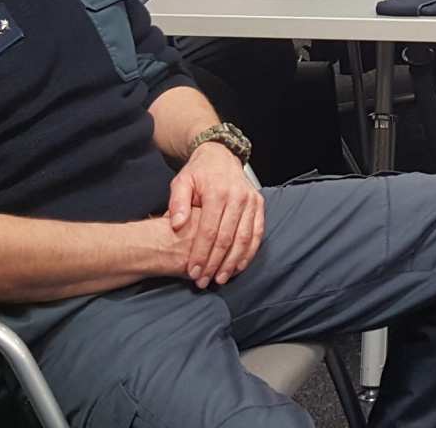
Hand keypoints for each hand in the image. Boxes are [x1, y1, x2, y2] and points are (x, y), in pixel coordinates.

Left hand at [167, 142, 263, 287]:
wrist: (220, 155)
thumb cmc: (198, 172)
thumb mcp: (181, 182)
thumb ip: (177, 203)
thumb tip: (176, 224)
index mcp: (216, 192)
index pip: (209, 231)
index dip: (201, 254)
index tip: (193, 271)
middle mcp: (237, 197)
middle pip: (227, 238)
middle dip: (215, 263)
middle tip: (204, 280)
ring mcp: (251, 201)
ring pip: (244, 238)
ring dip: (233, 262)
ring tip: (221, 278)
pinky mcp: (259, 204)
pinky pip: (257, 232)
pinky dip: (250, 252)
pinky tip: (239, 265)